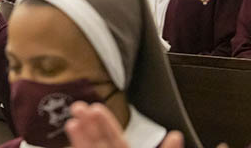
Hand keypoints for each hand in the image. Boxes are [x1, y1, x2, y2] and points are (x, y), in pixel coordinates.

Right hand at [66, 102, 184, 147]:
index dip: (106, 124)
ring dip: (81, 138)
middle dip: (88, 125)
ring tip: (73, 121)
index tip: (95, 108)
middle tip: (77, 106)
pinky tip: (73, 130)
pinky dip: (79, 145)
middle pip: (99, 144)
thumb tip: (177, 135)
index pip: (115, 141)